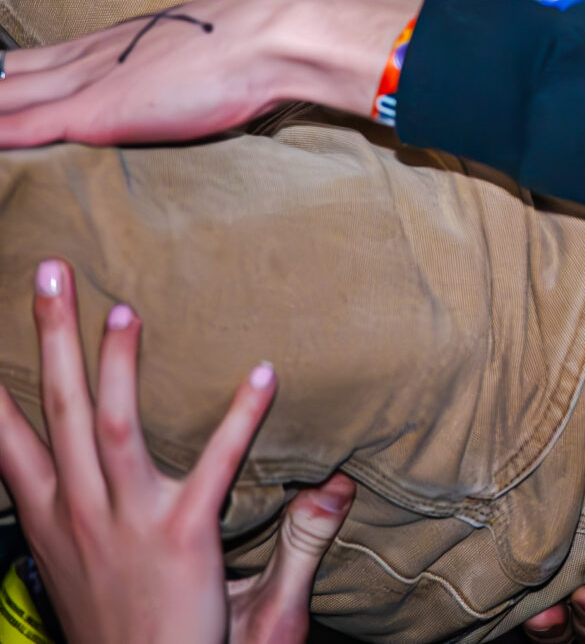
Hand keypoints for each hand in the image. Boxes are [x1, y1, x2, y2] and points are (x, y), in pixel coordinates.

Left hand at [0, 0, 412, 148]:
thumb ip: (182, 64)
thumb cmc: (256, 44)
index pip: (42, 59)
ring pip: (8, 94)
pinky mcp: (95, 112)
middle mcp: (94, 55)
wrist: (275, 37)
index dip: (9, 71)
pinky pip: (23, 125)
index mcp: (119, 42)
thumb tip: (191, 77)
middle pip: (14, 73)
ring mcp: (90, 81)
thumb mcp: (206, 49)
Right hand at [0, 262, 352, 643]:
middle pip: (56, 410)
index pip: (8, 442)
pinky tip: (262, 374)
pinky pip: (217, 464)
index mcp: (53, 517)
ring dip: (115, 363)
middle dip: (50, 338)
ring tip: (123, 305)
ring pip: (110, 426)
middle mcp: (79, 512)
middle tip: (49, 272)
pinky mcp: (180, 535)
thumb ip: (73, 508)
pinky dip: (239, 417)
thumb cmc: (123, 629)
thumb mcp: (78, 564)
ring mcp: (125, 522)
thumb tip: (45, 472)